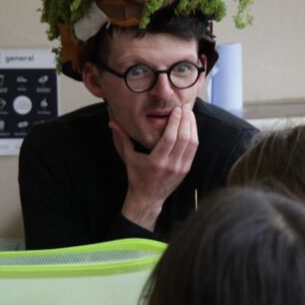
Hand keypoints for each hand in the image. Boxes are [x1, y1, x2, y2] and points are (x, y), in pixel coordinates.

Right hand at [111, 103, 198, 229]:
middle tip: (184, 107)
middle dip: (185, 120)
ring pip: (192, 143)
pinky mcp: (186, 169)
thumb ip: (123, 138)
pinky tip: (191, 126)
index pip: (170, 138)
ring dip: (192, 126)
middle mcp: (171, 164)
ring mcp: (181, 167)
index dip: (175, 122)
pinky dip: (194, 136)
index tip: (176, 109)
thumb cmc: (137, 177)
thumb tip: (111, 122)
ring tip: (189, 114)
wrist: (148, 198)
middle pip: (183, 138)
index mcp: (156, 161)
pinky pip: (193, 150)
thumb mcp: (129, 157)